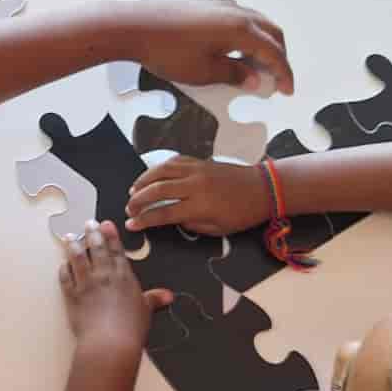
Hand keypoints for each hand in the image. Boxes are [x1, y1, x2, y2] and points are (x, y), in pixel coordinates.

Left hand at [59, 221, 172, 353]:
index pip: (116, 251)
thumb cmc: (130, 328)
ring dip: (73, 246)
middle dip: (92, 234)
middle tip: (88, 224)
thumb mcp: (146, 311)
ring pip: (77, 259)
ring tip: (70, 237)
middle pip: (96, 249)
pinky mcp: (72, 296)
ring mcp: (86, 284)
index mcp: (123, 276)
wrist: (109, 342)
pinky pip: (65, 278)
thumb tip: (167, 295)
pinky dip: (64, 269)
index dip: (111, 236)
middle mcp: (104, 275)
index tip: (106, 224)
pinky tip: (63, 264)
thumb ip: (154, 299)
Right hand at [126, 156, 271, 235]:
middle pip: (157, 190)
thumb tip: (172, 218)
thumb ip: (191, 224)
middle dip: (138, 200)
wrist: (263, 188)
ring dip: (144, 180)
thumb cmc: (242, 214)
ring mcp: (197, 169)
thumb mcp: (217, 229)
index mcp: (200, 206)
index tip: (131, 225)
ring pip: (161, 171)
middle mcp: (195, 185)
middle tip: (128, 208)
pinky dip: (159, 168)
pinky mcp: (200, 161)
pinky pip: (173, 161)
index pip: (163, 213)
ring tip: (133, 190)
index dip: (144, 220)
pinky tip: (151, 175)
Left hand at [131, 0, 291, 94]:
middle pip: (271, 33)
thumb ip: (234, 75)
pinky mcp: (207, 6)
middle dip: (278, 57)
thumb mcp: (204, 72)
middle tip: (276, 79)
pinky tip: (234, 51)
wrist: (134, 27)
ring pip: (256, 24)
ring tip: (255, 69)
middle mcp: (235, 12)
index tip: (287, 89)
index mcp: (240, 29)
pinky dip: (246, 36)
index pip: (273, 52)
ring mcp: (221, 5)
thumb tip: (254, 80)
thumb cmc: (165, 49)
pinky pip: (238, 19)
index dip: (283, 73)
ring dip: (262, 45)